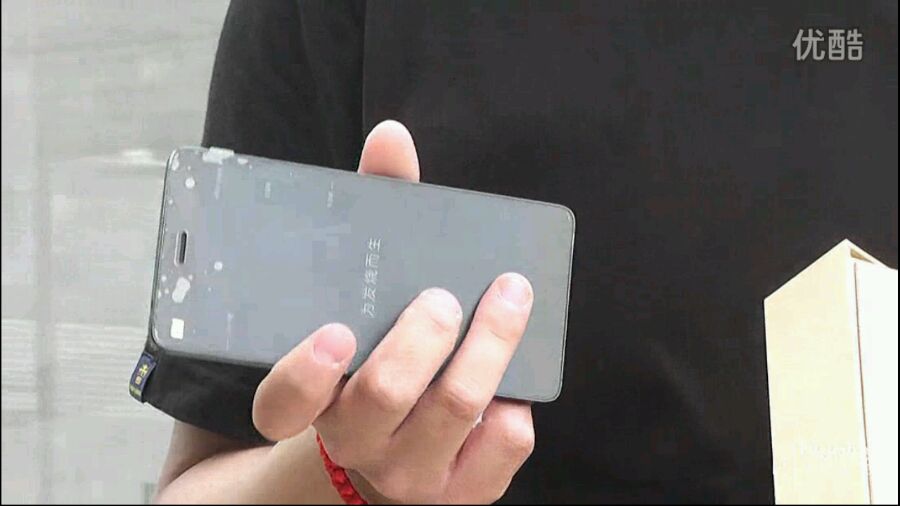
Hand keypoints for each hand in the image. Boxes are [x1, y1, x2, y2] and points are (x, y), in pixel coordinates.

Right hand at [253, 120, 535, 503]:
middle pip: (385, 393)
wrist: (400, 451)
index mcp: (315, 400)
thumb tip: (392, 138)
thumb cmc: (381, 355)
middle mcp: (357, 439)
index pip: (282, 404)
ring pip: (454, 408)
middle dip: (424, 336)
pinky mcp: (464, 490)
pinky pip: (503, 446)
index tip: (332, 332)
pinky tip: (516, 381)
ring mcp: (412, 471)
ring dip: (490, 344)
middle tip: (445, 298)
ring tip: (510, 296)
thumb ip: (374, 217)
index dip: (303, 374)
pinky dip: (516, 406)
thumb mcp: (366, 296)